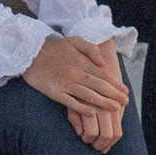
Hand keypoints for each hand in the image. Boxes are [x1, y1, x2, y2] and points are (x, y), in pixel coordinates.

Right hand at [23, 36, 129, 150]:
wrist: (30, 52)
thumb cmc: (54, 47)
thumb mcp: (74, 41)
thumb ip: (90, 49)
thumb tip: (103, 63)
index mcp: (82, 61)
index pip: (103, 74)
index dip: (116, 83)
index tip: (125, 91)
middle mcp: (76, 73)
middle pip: (99, 85)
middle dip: (114, 94)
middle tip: (125, 102)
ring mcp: (66, 83)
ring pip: (88, 95)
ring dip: (103, 102)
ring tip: (115, 108)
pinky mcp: (55, 92)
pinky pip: (71, 102)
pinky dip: (82, 108)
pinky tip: (92, 113)